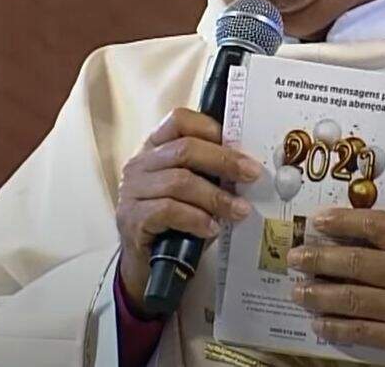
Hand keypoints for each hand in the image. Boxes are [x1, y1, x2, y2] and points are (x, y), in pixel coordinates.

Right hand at [115, 108, 261, 314]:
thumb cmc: (175, 222)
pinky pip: (167, 210)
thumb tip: (250, 169)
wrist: (146, 264)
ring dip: (215, 196)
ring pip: (179, 181)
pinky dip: (195, 218)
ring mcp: (132, 191)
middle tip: (252, 175)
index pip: (179, 120)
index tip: (239, 145)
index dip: (210, 128)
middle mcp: (140, 164)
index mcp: (155, 148)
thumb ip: (211, 174)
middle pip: (184, 149)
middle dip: (224, 161)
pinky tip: (211, 228)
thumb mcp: (193, 191)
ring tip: (239, 210)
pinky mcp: (132, 218)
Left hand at [287, 209, 384, 366]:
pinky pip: (358, 330)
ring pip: (350, 297)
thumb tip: (354, 232)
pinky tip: (319, 322)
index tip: (318, 220)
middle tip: (295, 257)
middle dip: (318, 258)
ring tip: (298, 291)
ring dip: (317, 294)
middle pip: (355, 261)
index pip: (376, 225)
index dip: (342, 220)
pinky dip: (334, 326)